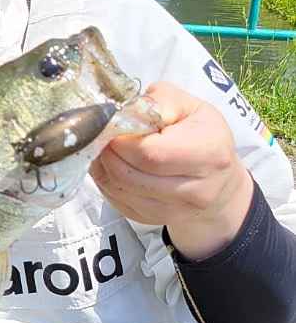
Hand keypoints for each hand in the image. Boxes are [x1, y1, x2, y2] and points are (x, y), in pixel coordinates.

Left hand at [90, 82, 253, 260]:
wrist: (219, 181)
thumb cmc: (202, 134)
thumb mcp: (188, 105)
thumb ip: (159, 101)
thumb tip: (126, 113)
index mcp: (209, 153)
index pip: (149, 153)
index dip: (122, 141)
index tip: (112, 127)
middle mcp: (197, 190)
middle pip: (130, 175)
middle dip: (108, 154)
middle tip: (102, 137)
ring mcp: (176, 211)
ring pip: (120, 191)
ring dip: (103, 168)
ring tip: (105, 150)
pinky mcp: (156, 221)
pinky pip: (118, 203)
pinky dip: (106, 183)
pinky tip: (110, 167)